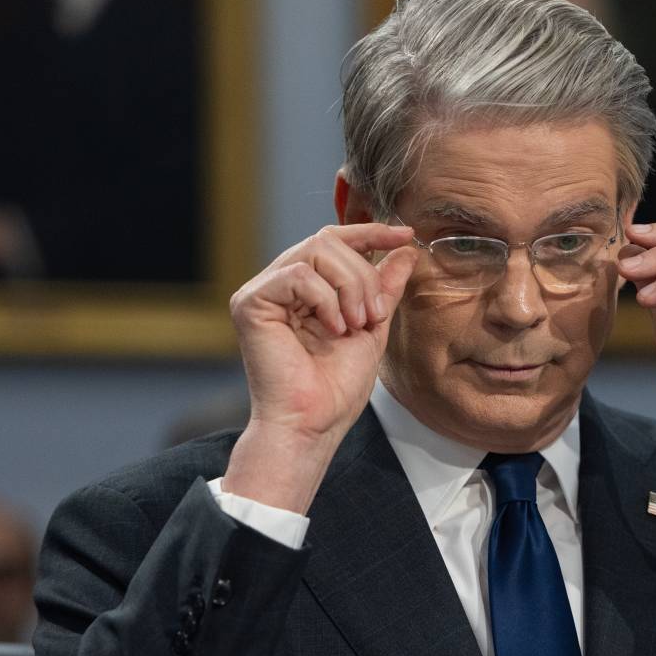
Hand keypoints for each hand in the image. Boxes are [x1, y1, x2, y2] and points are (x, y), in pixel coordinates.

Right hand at [221, 224, 419, 513]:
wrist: (314, 422)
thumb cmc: (336, 387)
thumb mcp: (373, 326)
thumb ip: (385, 287)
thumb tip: (406, 249)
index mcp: (305, 288)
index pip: (335, 241)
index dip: (371, 232)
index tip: (406, 234)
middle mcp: (279, 284)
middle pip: (328, 240)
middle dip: (363, 274)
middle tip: (373, 315)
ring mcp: (262, 291)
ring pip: (316, 250)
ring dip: (350, 287)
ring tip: (355, 325)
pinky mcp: (249, 303)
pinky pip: (297, 274)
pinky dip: (325, 299)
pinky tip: (332, 329)